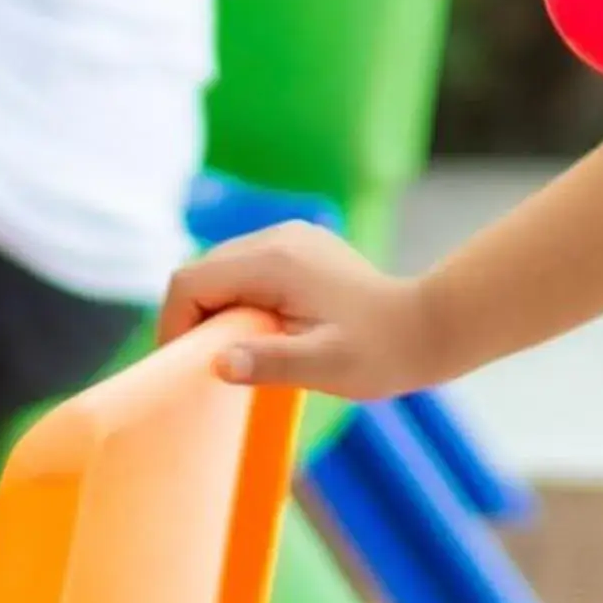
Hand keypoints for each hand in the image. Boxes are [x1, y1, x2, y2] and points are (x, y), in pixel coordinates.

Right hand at [158, 220, 441, 396]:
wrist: (428, 327)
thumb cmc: (379, 352)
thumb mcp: (324, 366)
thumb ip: (269, 363)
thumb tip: (218, 364)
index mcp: (274, 261)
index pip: (190, 282)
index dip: (175, 324)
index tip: (186, 365)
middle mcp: (278, 237)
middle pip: (202, 272)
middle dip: (194, 318)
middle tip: (209, 366)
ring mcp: (291, 238)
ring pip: (222, 269)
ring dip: (217, 309)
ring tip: (238, 352)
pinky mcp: (301, 247)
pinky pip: (247, 269)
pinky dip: (240, 299)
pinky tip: (263, 332)